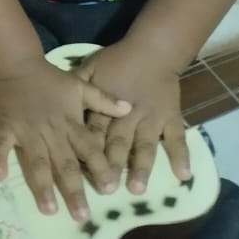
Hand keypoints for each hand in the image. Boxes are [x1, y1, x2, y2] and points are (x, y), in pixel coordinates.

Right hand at [0, 58, 131, 220]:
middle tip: (81, 214)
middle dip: (73, 190)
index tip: (110, 188)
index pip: (89, 148)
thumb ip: (103, 99)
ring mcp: (27, 131)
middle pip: (64, 163)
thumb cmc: (51, 78)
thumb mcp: (80, 85)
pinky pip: (1, 145)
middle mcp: (50, 131)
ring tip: (49, 208)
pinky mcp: (6, 128)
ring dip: (42, 186)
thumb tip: (128, 108)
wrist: (17, 63)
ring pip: (36, 162)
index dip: (100, 168)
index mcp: (70, 123)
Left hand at [74, 41, 189, 193]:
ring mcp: (152, 118)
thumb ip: (76, 85)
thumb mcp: (91, 67)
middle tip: (108, 189)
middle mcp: (129, 114)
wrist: (152, 49)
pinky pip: (178, 138)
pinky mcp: (172, 117)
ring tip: (137, 188)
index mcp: (106, 103)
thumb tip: (54, 98)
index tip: (80, 171)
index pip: (94, 129)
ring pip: (146, 145)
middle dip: (113, 166)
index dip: (88, 149)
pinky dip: (182, 156)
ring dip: (141, 167)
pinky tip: (183, 176)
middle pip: (119, 142)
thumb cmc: (117, 60)